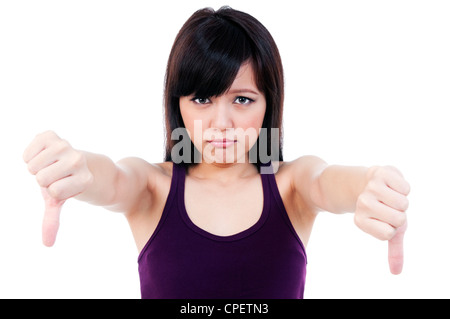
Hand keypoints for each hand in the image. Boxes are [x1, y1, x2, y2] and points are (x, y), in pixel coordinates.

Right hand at [23, 131, 92, 246]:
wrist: (70, 160)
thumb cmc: (64, 182)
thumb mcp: (58, 201)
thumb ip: (52, 220)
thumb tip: (47, 245)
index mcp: (85, 179)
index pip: (54, 192)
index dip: (53, 191)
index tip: (63, 185)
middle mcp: (79, 160)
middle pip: (42, 179)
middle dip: (43, 179)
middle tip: (55, 175)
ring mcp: (66, 146)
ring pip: (33, 166)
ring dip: (36, 167)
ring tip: (50, 165)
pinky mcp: (51, 136)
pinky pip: (27, 152)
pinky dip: (28, 156)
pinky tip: (43, 154)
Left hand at [354, 166, 409, 273]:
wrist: (364, 183)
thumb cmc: (380, 210)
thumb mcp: (386, 229)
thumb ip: (393, 250)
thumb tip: (396, 273)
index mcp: (360, 220)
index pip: (388, 234)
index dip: (392, 228)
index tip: (383, 220)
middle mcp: (362, 204)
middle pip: (399, 219)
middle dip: (399, 214)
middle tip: (387, 207)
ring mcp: (370, 188)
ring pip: (403, 203)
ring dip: (402, 200)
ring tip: (389, 196)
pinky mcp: (380, 172)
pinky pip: (406, 187)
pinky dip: (404, 188)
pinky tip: (391, 185)